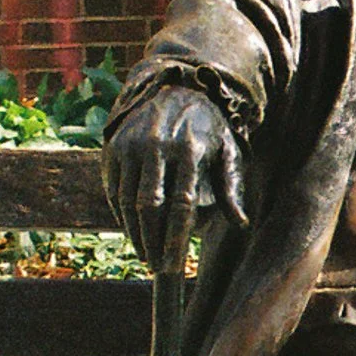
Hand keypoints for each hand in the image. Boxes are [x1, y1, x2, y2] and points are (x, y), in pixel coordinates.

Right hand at [101, 88, 246, 267]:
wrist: (175, 87)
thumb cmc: (209, 128)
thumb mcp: (228, 151)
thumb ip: (231, 187)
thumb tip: (242, 224)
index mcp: (190, 150)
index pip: (180, 204)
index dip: (174, 238)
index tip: (172, 265)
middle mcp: (157, 146)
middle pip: (149, 207)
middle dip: (151, 242)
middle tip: (156, 267)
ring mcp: (132, 144)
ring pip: (127, 200)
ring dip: (134, 233)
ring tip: (145, 255)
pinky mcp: (114, 145)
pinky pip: (114, 188)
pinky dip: (120, 215)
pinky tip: (132, 232)